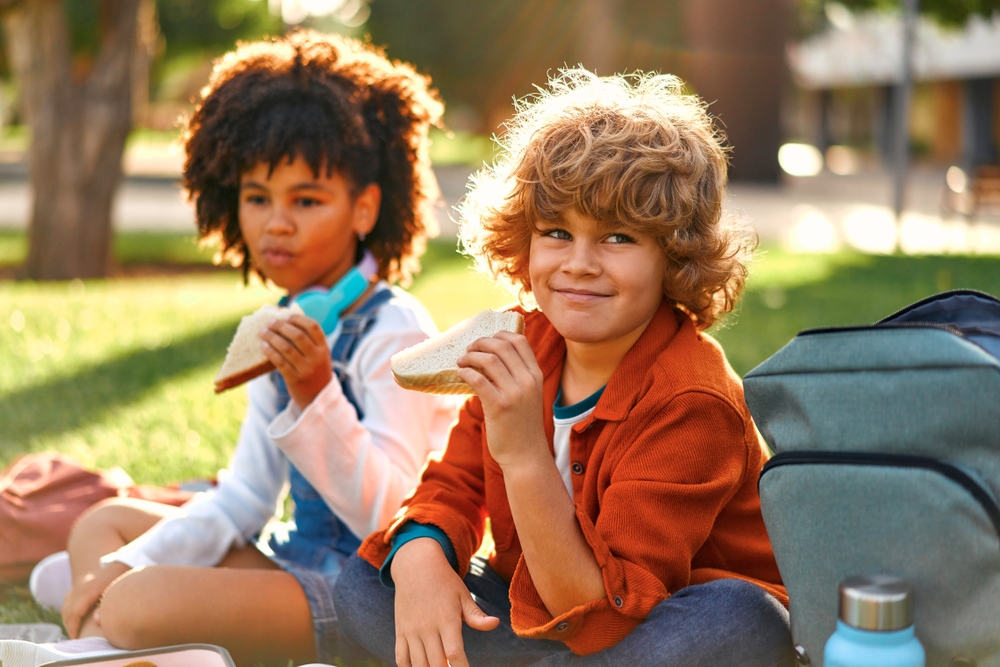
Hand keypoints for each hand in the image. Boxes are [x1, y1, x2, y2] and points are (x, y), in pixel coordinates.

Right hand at [62, 560, 129, 638]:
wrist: (121, 559)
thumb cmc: (122, 576)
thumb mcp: (118, 589)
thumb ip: (107, 606)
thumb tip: (96, 620)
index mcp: (89, 589)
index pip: (75, 612)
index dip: (73, 626)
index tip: (76, 638)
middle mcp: (81, 586)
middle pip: (68, 610)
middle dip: (70, 625)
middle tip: (75, 638)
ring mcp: (79, 584)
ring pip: (66, 605)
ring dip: (68, 619)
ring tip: (75, 631)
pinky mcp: (80, 584)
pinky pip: (69, 600)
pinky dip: (69, 611)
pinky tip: (75, 618)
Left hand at [260, 314, 331, 408]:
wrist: (318, 398)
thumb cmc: (314, 371)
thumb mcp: (318, 356)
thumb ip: (308, 341)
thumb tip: (284, 320)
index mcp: (324, 348)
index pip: (313, 327)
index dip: (298, 319)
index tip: (286, 316)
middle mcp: (317, 358)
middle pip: (298, 336)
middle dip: (281, 326)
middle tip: (270, 322)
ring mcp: (307, 369)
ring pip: (286, 348)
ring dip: (272, 337)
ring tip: (263, 332)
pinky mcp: (295, 380)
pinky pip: (279, 362)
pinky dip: (270, 352)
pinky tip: (263, 346)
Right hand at [391, 538, 498, 666]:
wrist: (415, 566)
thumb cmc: (444, 582)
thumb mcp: (463, 595)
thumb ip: (476, 615)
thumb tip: (496, 623)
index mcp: (447, 619)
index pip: (455, 653)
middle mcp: (428, 627)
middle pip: (436, 663)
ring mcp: (411, 630)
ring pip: (418, 664)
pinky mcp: (401, 631)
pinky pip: (401, 658)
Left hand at [456, 331, 547, 470]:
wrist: (525, 455)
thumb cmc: (521, 425)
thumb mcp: (528, 396)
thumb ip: (516, 376)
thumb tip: (489, 357)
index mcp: (536, 375)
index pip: (520, 341)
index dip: (500, 334)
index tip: (486, 341)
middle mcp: (527, 381)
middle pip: (502, 345)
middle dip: (480, 343)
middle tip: (468, 350)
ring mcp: (514, 393)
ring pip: (488, 359)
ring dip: (470, 357)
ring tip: (461, 362)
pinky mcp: (499, 406)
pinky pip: (478, 379)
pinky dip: (465, 372)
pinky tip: (460, 374)